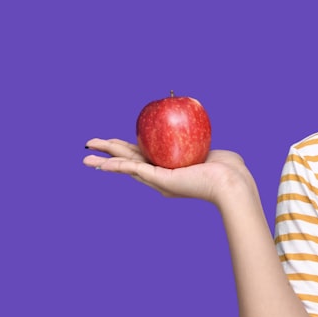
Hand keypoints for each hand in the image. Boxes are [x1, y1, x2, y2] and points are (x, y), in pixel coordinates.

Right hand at [83, 138, 255, 205]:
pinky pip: (135, 170)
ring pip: (126, 166)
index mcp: (170, 169)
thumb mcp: (212, 152)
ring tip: (86, 157)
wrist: (232, 182)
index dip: (127, 148)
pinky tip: (103, 164)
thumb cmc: (228, 168)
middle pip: (129, 160)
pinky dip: (117, 167)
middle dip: (108, 152)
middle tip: (88, 146)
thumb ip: (202, 145)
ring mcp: (159, 179)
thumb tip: (201, 134)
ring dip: (105, 160)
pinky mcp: (161, 180)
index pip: (144, 155)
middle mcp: (161, 176)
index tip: (113, 141)